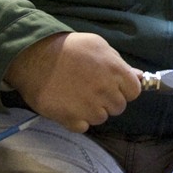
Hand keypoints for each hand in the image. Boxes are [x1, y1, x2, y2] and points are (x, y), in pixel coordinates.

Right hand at [4, 32, 141, 132]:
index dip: (125, 89)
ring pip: (101, 118)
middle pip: (119, 107)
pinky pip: (83, 127)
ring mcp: (88, 107)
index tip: (114, 86)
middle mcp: (105, 91)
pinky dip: (77, 120)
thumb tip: (139, 76)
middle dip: (109, 100)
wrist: (33, 57)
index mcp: (115, 71)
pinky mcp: (70, 119)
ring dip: (93, 110)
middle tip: (92, 89)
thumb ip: (119, 63)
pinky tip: (68, 106)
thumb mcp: (98, 46)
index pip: (134, 91)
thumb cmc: (68, 48)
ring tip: (78, 96)